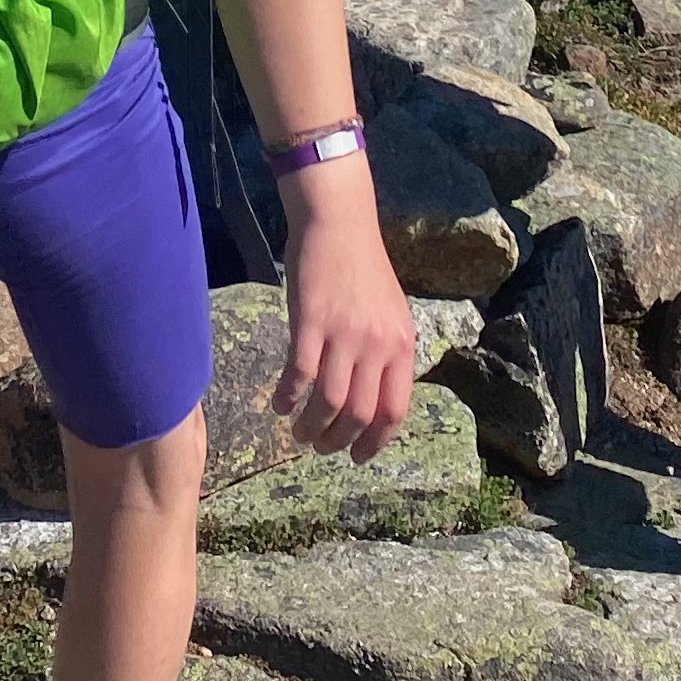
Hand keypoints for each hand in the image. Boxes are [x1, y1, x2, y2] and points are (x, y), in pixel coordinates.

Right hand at [275, 199, 415, 462]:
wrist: (339, 223)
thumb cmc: (363, 268)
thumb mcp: (390, 314)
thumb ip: (386, 355)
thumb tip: (374, 401)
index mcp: (401, 345)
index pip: (394, 411)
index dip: (374, 442)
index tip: (357, 457)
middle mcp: (377, 345)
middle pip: (359, 414)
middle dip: (337, 441)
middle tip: (320, 446)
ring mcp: (345, 334)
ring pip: (329, 403)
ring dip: (311, 427)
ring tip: (299, 433)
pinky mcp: (311, 323)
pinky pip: (299, 375)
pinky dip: (287, 397)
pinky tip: (279, 404)